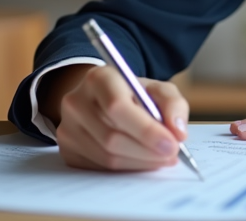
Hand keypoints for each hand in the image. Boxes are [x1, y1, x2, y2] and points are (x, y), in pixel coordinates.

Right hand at [45, 64, 190, 170]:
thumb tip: (178, 132)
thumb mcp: (157, 89)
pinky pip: (98, 168)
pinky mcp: (66, 149)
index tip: (172, 144)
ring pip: (106, 156)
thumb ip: (173, 104)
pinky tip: (141, 160)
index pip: (117, 106)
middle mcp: (76, 101)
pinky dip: (126, 168)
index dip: (146, 129)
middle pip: (111, 136)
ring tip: (161, 158)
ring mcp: (67, 127)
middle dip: (147, 151)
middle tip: (172, 155)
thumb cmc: (133, 94)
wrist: (102, 100)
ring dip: (139, 162)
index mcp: (98, 78)